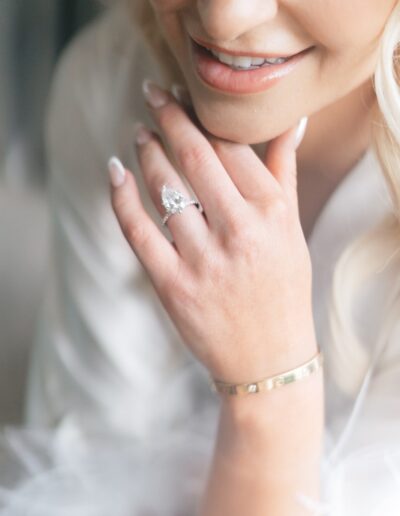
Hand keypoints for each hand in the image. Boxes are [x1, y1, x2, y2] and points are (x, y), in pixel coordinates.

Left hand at [109, 80, 316, 383]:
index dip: (204, 116)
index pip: (232, 147)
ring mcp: (204, 260)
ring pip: (165, 188)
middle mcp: (240, 231)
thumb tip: (292, 123)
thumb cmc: (282, 290)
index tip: (185, 97)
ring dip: (146, 152)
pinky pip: (139, 232)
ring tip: (139, 132)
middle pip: (196, 158)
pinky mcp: (174, 286)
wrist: (268, 357)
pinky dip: (122, 198)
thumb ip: (284, 175)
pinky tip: (115, 171)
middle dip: (170, 117)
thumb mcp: (292, 231)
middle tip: (153, 93)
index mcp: (272, 213)